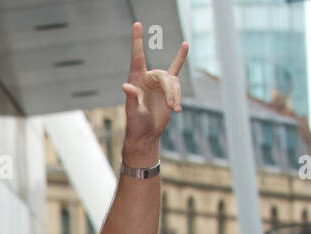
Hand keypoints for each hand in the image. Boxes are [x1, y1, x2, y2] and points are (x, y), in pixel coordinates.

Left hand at [121, 21, 186, 159]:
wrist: (146, 134)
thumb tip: (125, 87)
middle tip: (173, 107)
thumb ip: (131, 98)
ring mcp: (158, 82)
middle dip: (171, 92)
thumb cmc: (136, 124)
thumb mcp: (132, 112)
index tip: (137, 24)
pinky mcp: (167, 88)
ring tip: (176, 109)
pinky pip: (175, 71)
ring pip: (174, 82)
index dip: (137, 40)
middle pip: (165, 77)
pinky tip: (185, 45)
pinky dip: (180, 59)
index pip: (137, 56)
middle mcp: (147, 78)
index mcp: (135, 79)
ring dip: (176, 95)